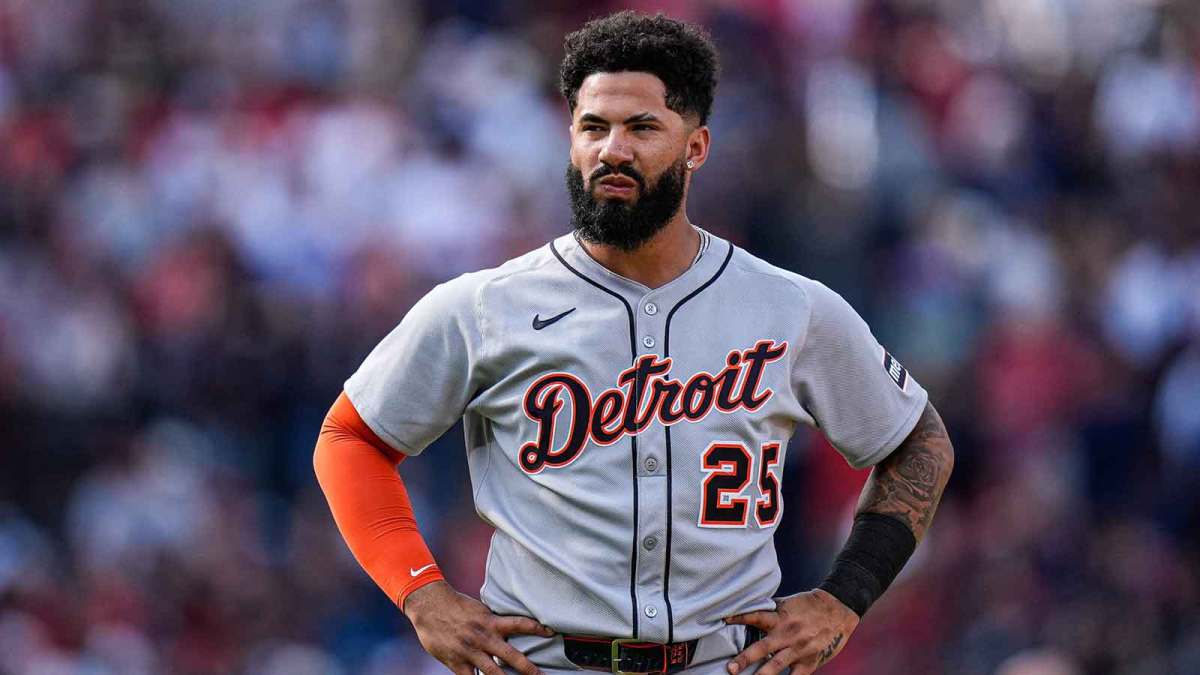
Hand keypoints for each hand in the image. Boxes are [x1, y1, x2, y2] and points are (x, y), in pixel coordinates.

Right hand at [403, 580, 554, 674]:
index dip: (537, 627)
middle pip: (511, 656)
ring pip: (493, 673)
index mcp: (491, 622)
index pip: (519, 624)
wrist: (428, 605)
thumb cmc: (455, 605)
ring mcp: (470, 652)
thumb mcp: (479, 609)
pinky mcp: (456, 663)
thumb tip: (509, 627)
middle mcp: (483, 637)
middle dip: (528, 668)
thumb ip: (493, 621)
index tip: (551, 632)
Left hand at [724, 589, 858, 674]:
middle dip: (745, 659)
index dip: (740, 617)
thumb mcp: (788, 603)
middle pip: (763, 648)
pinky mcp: (810, 661)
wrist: (838, 610)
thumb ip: (771, 611)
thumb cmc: (809, 605)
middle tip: (730, 668)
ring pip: (777, 666)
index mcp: (781, 617)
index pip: (757, 616)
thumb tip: (747, 612)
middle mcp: (788, 634)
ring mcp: (799, 649)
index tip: (724, 619)